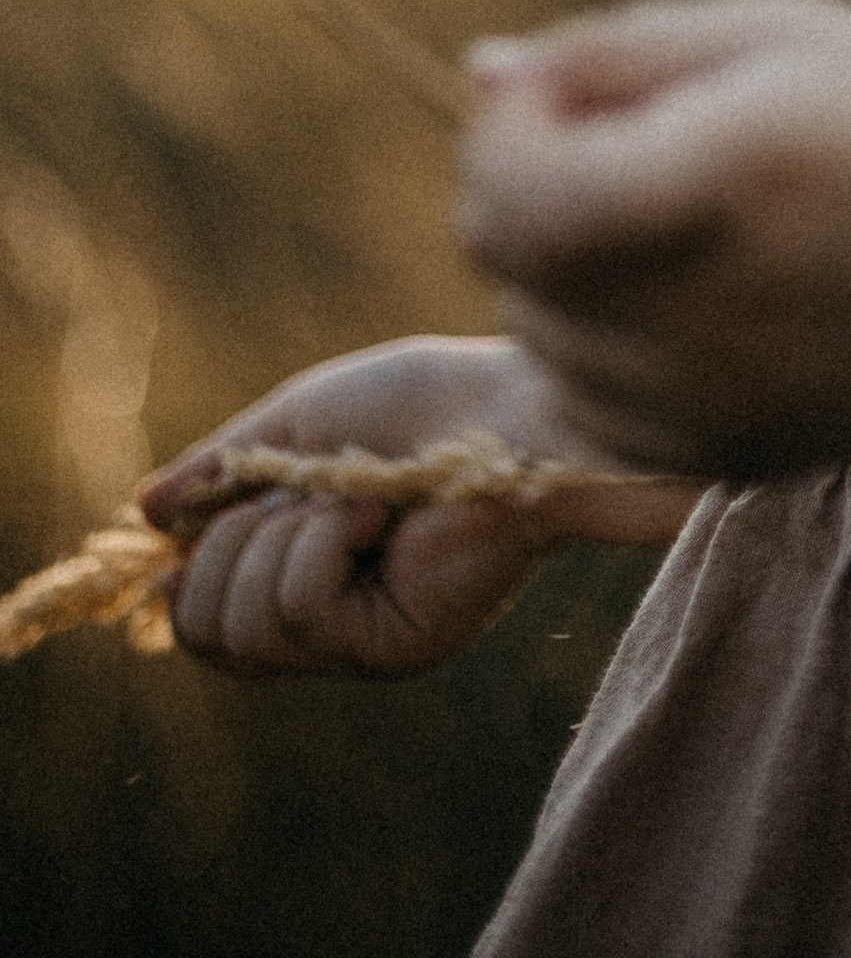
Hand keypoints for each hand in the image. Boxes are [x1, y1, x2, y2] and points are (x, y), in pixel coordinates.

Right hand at [136, 336, 652, 680]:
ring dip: (280, 536)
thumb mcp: (297, 425)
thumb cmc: (420, 401)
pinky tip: (376, 511)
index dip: (184, 587)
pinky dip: (321, 542)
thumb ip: (221, 472)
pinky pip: (299, 610)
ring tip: (349, 496)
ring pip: (246, 628)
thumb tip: (142, 511)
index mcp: (305, 575)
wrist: (507, 406)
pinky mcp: (392, 649)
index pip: (206, 627)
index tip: (185, 539)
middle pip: (208, 636)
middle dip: (227, 547)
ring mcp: (359, 644)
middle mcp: (330, 624)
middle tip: (297, 495)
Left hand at [456, 0, 850, 478]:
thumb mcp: (774, 32)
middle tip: (623, 135)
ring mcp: (715, 406)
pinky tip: (689, 288)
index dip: (509, 128)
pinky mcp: (724, 460)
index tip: (572, 86)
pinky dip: (600, 345)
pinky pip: (585, 405)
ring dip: (563, 265)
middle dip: (525, 184)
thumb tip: (480, 75)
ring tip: (673, 210)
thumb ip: (613, 50)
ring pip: (539, 336)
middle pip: (510, 262)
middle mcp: (710, 313)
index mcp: (726, 181)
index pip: (516, 189)